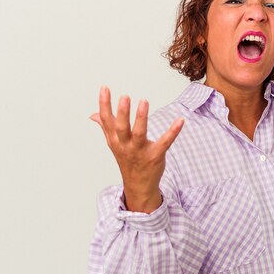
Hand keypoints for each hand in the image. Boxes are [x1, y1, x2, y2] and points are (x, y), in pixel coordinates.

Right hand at [90, 86, 183, 212]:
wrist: (138, 185)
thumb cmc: (127, 160)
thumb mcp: (114, 144)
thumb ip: (105, 127)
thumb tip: (93, 115)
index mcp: (115, 140)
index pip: (107, 120)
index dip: (104, 104)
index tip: (105, 88)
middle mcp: (125, 145)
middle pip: (122, 128)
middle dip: (122, 113)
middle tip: (125, 96)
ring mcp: (140, 151)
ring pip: (140, 134)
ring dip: (142, 118)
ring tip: (144, 101)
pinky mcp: (156, 156)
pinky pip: (165, 142)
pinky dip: (173, 132)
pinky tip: (180, 120)